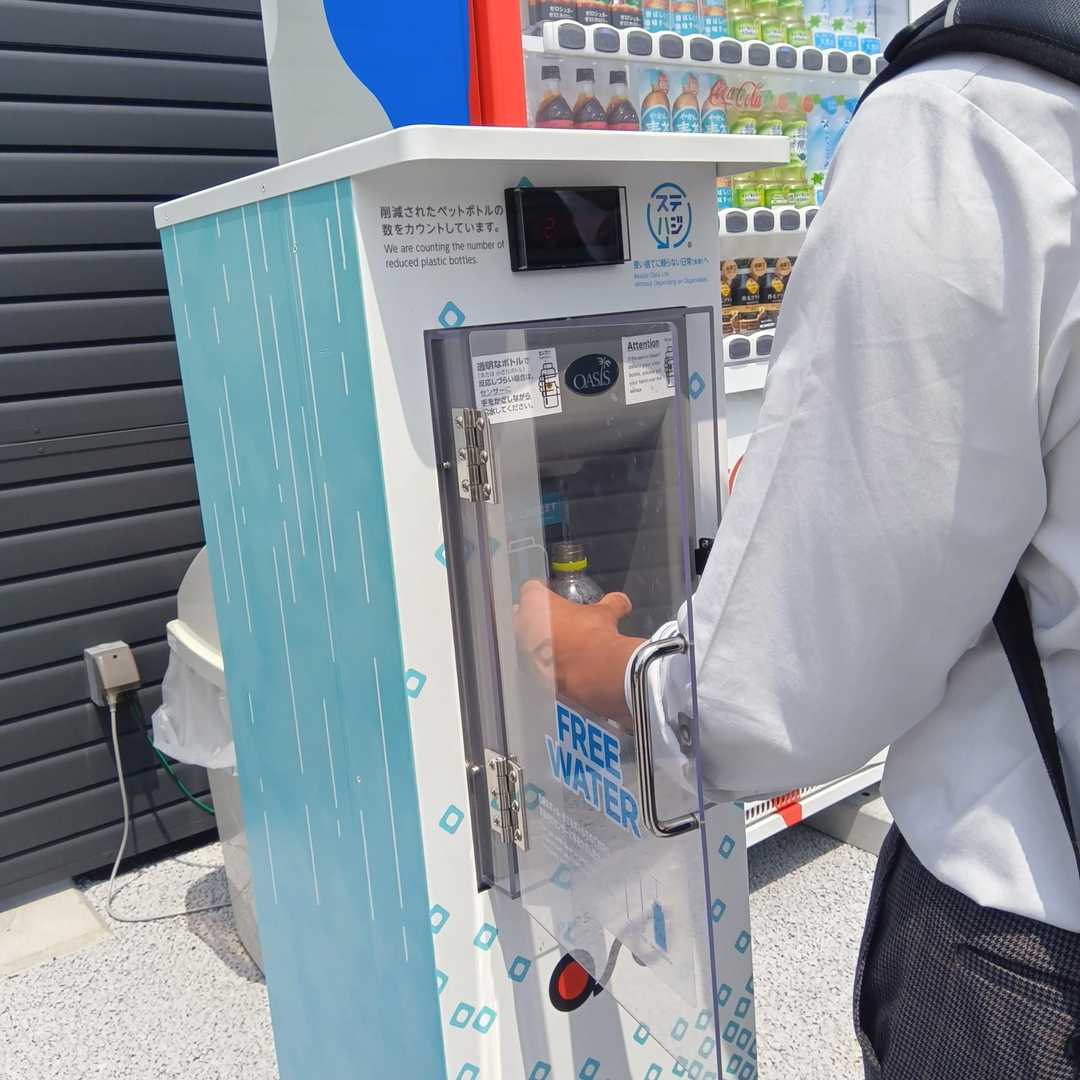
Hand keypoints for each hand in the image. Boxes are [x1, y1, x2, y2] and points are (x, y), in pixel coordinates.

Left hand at [512, 580, 646, 721]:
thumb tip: (622, 602)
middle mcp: (521, 625)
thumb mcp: (606, 613)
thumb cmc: (595, 634)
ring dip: (536, 644)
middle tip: (555, 623)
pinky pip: (531, 666)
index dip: (543, 592)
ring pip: (523, 643)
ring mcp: (522, 651)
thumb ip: (612, 604)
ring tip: (558, 648)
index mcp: (534, 602)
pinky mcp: (528, 675)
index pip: (531, 589)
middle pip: (521, 617)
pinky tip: (559, 667)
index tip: (553, 598)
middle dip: (534, 619)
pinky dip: (542, 666)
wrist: (598, 672)